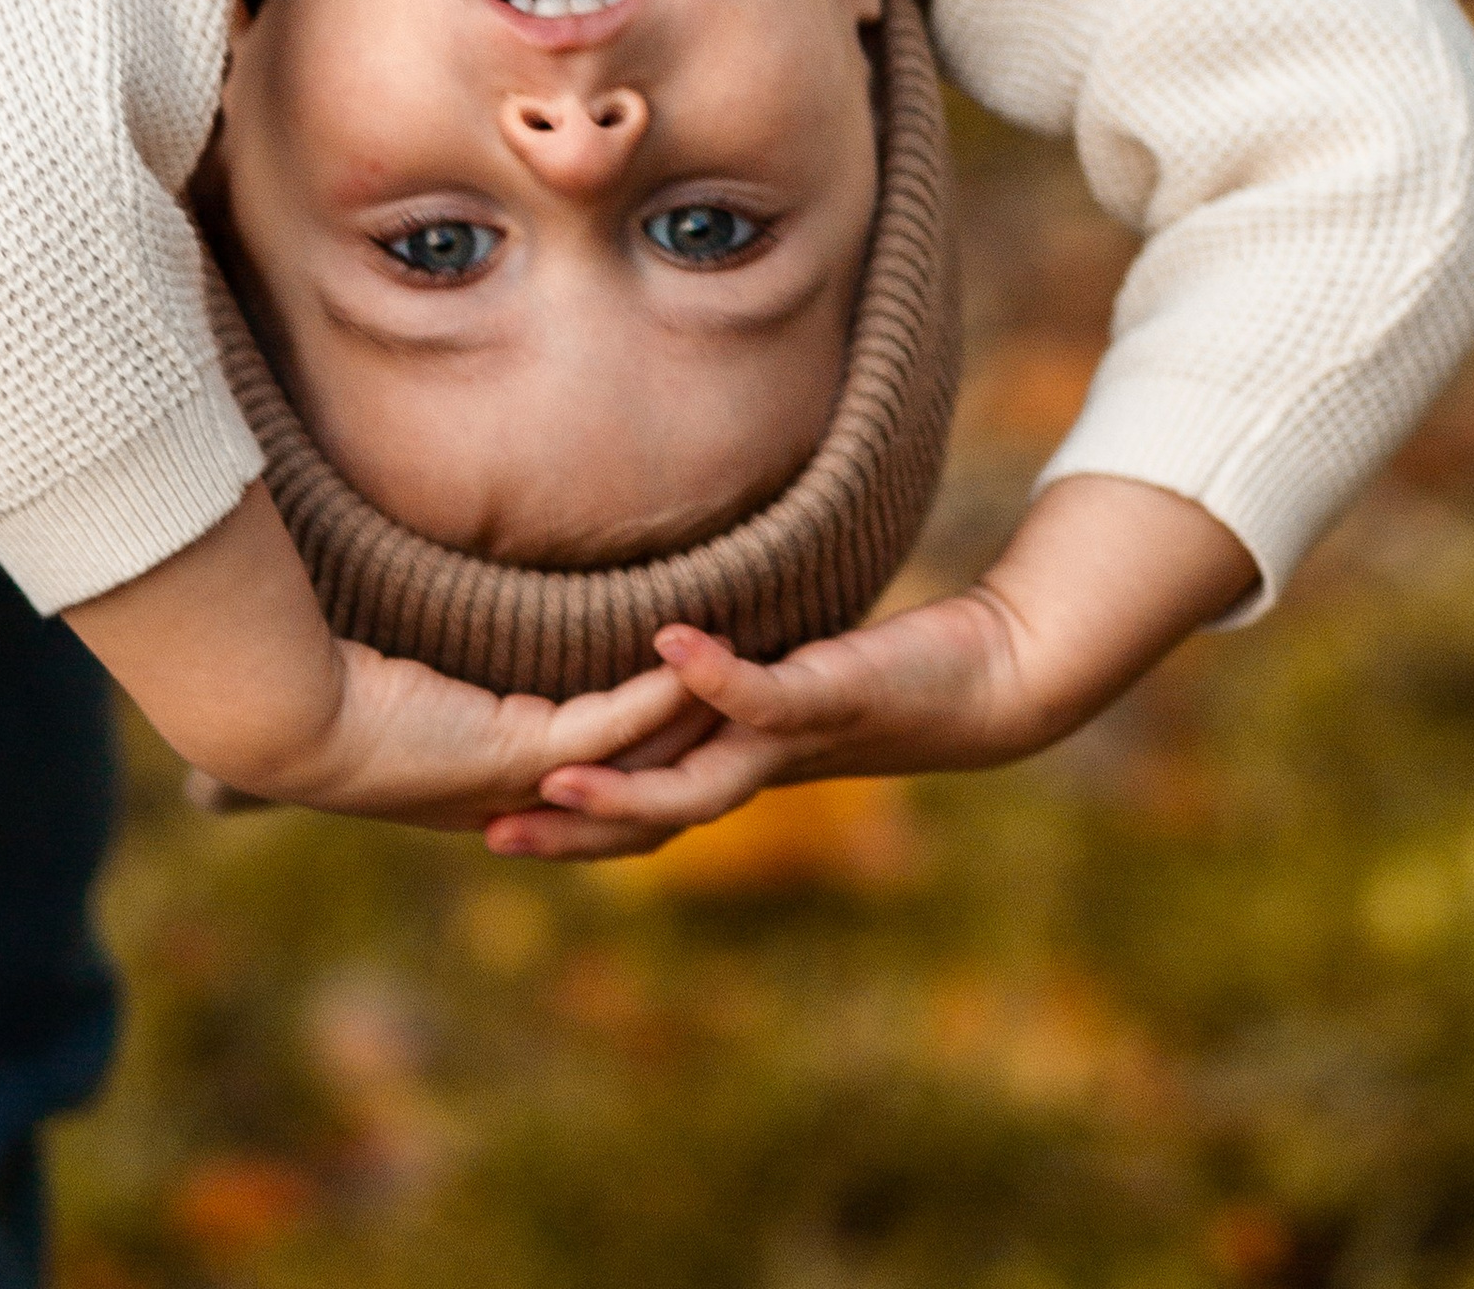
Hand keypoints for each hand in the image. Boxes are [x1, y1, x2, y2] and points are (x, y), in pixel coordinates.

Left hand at [66, 482, 697, 830]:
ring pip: (637, 748)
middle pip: (633, 768)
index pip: (591, 756)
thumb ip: (433, 622)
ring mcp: (522, 779)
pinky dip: (662, 691)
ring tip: (742, 664)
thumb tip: (433, 558)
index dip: (647, 726)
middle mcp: (515, 788)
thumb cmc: (319, 672)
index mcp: (490, 773)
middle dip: (692, 728)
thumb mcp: (397, 652)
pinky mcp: (520, 754)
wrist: (282, 704)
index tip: (690, 682)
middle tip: (744, 684)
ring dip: (692, 707)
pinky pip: (613, 722)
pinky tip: (699, 655)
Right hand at [487, 474, 1260, 860]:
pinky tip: (671, 642)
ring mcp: (794, 738)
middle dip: (570, 831)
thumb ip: (724, 674)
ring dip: (627, 782)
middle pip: (649, 814)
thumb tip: (654, 643)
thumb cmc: (883, 674)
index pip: (634, 807)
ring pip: (698, 777)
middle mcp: (756, 769)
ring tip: (555, 775)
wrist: (992, 682)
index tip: (481, 821)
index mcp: (734, 768)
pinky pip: (767, 688)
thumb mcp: (788, 674)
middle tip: (490, 832)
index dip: (561, 825)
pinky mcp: (836, 690)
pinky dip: (717, 670)